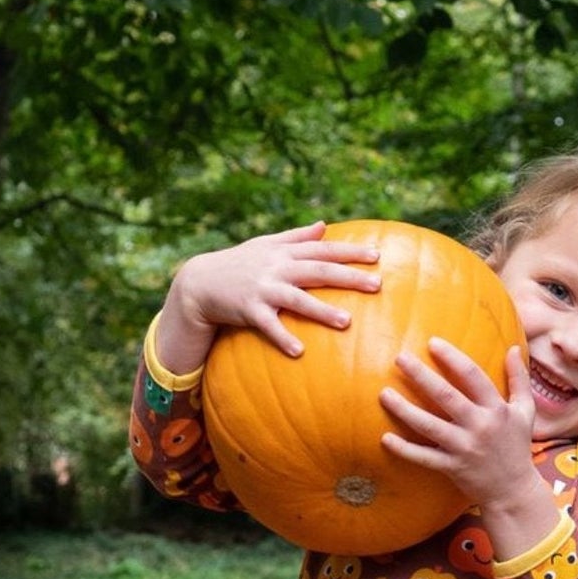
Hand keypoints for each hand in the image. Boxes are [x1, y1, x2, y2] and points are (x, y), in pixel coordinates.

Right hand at [157, 222, 381, 371]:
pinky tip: (299, 352)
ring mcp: (263, 289)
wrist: (200, 281)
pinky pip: (268, 326)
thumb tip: (324, 226)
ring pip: (297, 299)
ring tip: (347, 323)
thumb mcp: (266, 245)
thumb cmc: (239, 264)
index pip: (323, 249)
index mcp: (285, 252)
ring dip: (321, 311)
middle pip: (318, 270)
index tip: (378, 256)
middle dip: (348, 277)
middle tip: (377, 285)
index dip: (350, 251)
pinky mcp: (248, 310)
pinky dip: (282, 337)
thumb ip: (297, 237)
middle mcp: (277, 267)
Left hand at [381, 341, 566, 561]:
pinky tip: (385, 438)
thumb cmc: (516, 446)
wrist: (513, 490)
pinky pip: (424, 458)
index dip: (452, 358)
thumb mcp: (525, 411)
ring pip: (429, 426)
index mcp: (496, 409)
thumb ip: (519, 379)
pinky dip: (404, 450)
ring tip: (384, 394)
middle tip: (399, 357)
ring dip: (405, 410)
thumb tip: (514, 347)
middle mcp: (479, 426)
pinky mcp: (452, 468)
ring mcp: (464, 448)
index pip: (472, 376)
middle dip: (422, 375)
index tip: (432, 342)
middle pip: (446, 396)